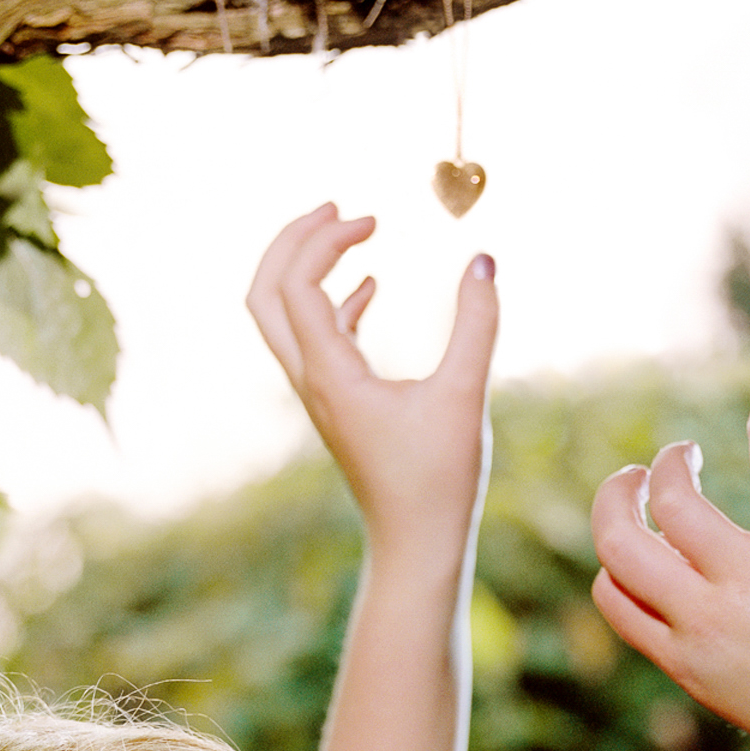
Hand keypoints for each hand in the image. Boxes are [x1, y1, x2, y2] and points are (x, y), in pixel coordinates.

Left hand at [247, 204, 496, 560]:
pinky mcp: (340, 405)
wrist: (416, 543)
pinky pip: (319, 340)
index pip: (296, 286)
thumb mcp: (463, 395)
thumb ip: (476, 324)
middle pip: (266, 296)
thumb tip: (483, 260)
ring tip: (351, 231)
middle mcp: (312, 380)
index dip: (324, 240)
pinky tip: (371, 287)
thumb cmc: (438, 479)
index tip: (372, 220)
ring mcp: (321, 394)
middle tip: (336, 207)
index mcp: (329, 374)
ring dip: (307, 269)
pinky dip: (335, 303)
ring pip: (286, 318)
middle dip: (292, 243)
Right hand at [589, 406, 749, 750]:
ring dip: (671, 464)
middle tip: (637, 478)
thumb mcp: (744, 700)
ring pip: (674, 502)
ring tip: (686, 453)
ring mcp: (748, 581)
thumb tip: (721, 630)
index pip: (612, 594)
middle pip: (618, 542)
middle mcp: (702, 617)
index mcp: (684, 658)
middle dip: (615, 499)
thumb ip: (719, 657)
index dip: (617, 564)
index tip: (646, 545)